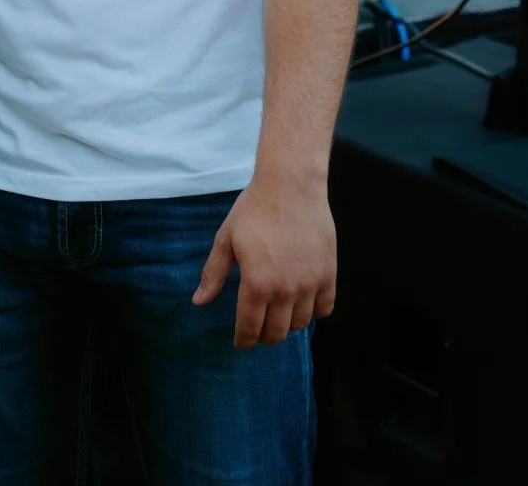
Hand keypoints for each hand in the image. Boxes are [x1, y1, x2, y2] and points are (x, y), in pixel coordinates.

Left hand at [192, 174, 336, 348]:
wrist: (290, 184)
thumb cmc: (254, 209)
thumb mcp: (226, 239)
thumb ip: (214, 274)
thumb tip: (198, 302)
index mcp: (256, 283)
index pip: (250, 328)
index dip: (244, 340)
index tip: (241, 343)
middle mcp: (285, 289)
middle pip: (277, 333)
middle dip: (264, 336)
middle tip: (258, 329)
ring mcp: (310, 283)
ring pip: (301, 324)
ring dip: (288, 325)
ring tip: (279, 314)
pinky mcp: (328, 274)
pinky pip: (324, 308)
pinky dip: (313, 312)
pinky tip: (302, 302)